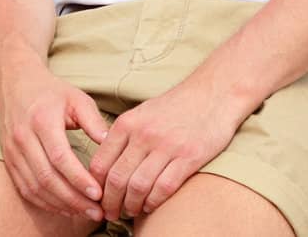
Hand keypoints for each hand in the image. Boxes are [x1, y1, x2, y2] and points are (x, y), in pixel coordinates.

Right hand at [0, 65, 109, 223]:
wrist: (15, 84)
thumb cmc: (51, 92)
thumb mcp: (77, 98)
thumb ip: (94, 121)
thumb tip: (112, 146)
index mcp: (41, 120)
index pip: (60, 157)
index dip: (79, 179)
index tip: (99, 193)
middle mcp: (23, 137)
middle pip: (47, 177)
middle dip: (74, 199)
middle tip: (97, 211)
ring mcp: (12, 150)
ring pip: (35, 187)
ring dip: (61, 204)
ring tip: (85, 212)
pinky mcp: (8, 159)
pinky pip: (25, 188)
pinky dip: (45, 202)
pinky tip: (64, 207)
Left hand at [87, 78, 247, 220]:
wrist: (212, 94)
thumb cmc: (175, 106)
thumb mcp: (141, 113)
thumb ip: (123, 136)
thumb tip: (106, 163)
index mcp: (127, 124)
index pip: (101, 162)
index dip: (95, 185)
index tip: (96, 196)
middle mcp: (143, 135)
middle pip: (117, 178)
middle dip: (110, 202)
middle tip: (109, 213)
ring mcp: (166, 146)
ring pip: (138, 186)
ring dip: (131, 205)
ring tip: (129, 212)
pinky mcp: (189, 157)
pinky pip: (164, 187)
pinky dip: (154, 202)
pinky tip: (150, 206)